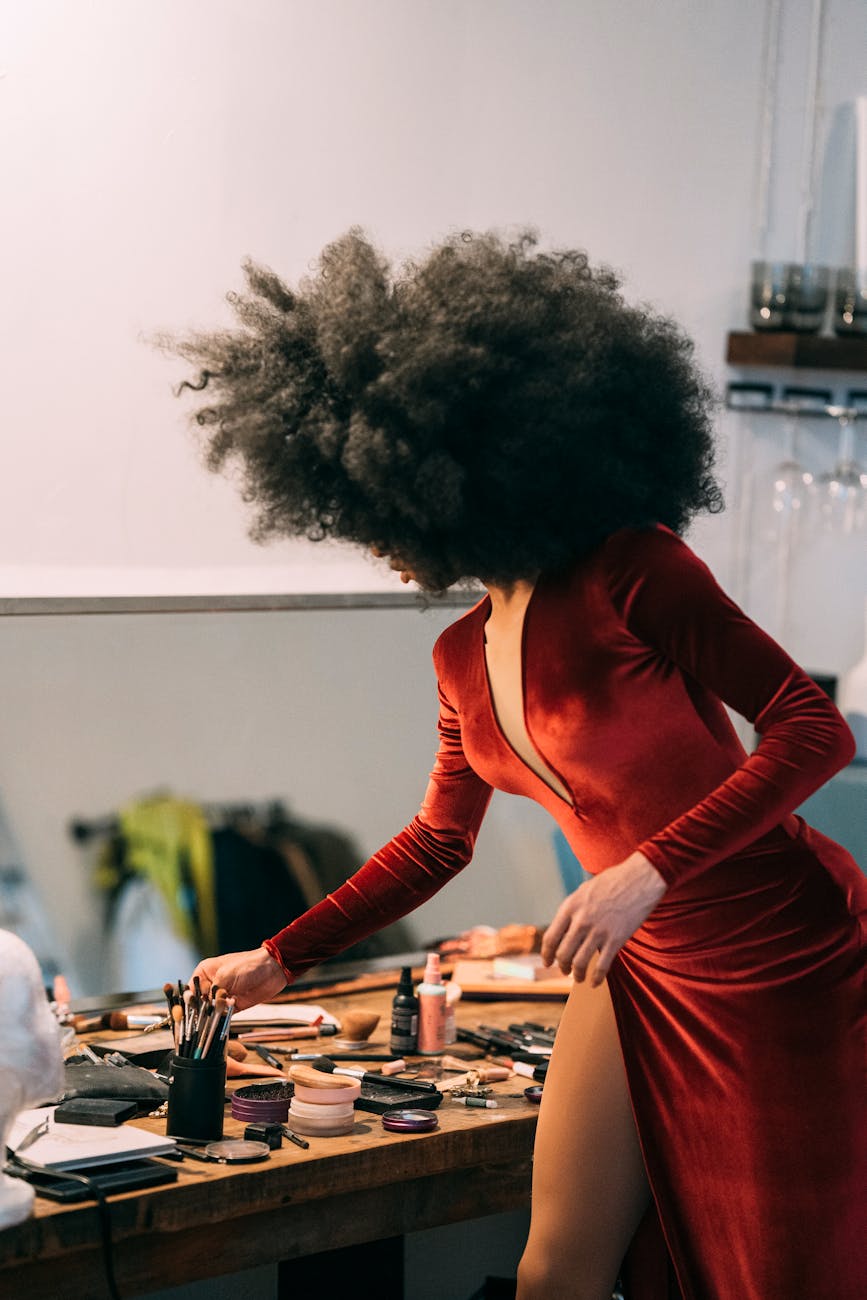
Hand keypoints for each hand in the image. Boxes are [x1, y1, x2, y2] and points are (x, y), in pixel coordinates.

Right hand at [190, 946, 287, 1010]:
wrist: (272, 969)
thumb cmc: (248, 965)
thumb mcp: (226, 975)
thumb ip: (213, 991)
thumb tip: (208, 1007)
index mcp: (205, 972)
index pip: (191, 989)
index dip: (189, 1000)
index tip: (190, 1008)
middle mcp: (211, 985)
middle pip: (199, 1002)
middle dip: (202, 1009)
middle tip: (208, 1011)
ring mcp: (222, 996)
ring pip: (211, 1011)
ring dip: (215, 1013)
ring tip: (222, 1009)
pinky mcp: (232, 1006)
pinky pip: (223, 1016)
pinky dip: (223, 1017)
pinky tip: (228, 1012)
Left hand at [541, 852, 666, 985]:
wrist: (640, 879)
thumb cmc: (613, 882)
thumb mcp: (584, 891)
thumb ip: (573, 909)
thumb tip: (565, 927)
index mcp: (570, 907)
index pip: (551, 938)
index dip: (546, 954)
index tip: (547, 962)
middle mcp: (581, 921)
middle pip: (562, 954)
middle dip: (562, 966)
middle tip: (565, 970)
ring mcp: (598, 931)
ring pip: (579, 963)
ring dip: (577, 975)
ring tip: (579, 978)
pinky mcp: (616, 939)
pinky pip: (602, 966)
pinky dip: (596, 978)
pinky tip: (595, 982)